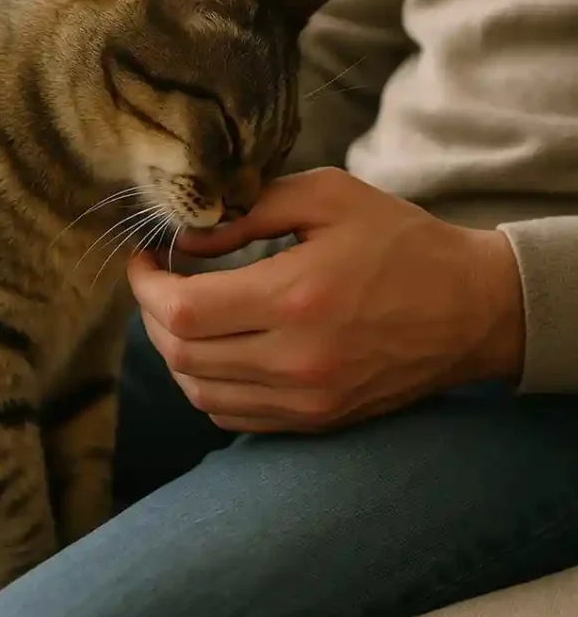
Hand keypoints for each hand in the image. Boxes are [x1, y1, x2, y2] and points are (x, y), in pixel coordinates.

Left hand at [127, 168, 524, 432]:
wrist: (470, 308)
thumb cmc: (400, 241)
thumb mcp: (330, 197)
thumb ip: (251, 211)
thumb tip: (189, 239)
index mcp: (298, 297)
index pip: (185, 310)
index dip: (147, 285)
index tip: (146, 259)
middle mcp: (297, 360)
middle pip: (183, 355)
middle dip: (154, 315)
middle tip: (159, 280)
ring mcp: (307, 399)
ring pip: (200, 391)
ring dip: (175, 352)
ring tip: (183, 313)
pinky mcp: (317, 419)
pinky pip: (232, 415)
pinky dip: (206, 383)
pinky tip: (215, 349)